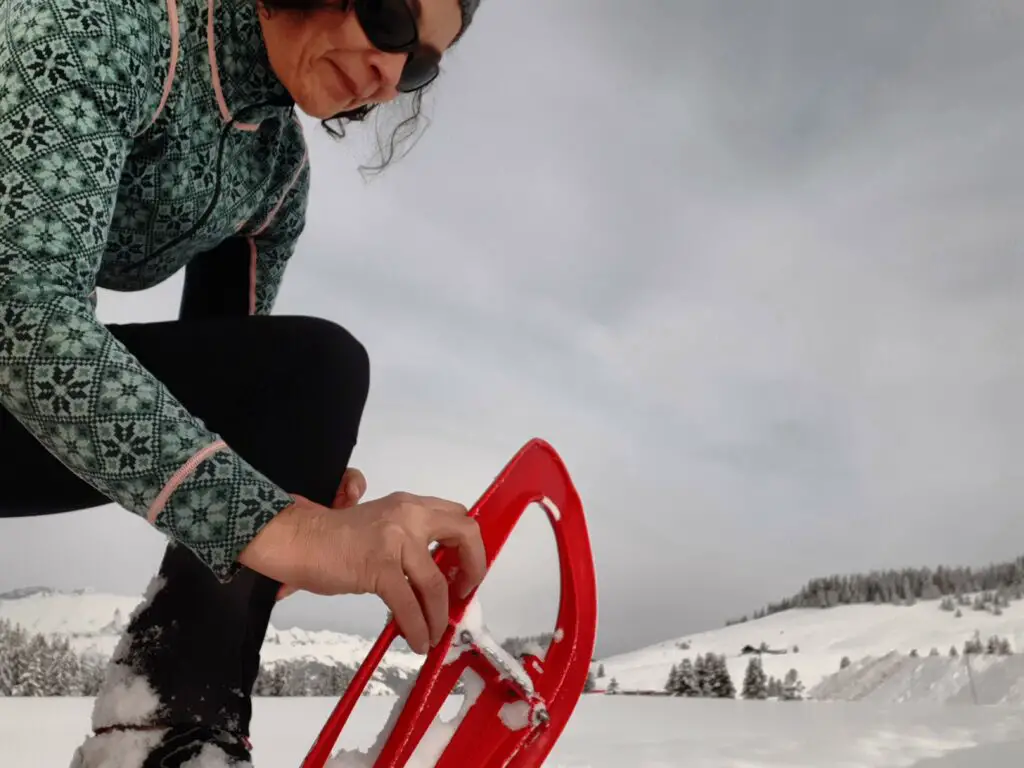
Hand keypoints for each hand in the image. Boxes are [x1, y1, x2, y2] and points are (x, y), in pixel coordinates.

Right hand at [239, 489, 487, 654]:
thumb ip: (408, 537)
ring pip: (436, 583)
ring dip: (440, 615)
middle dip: (474, 568)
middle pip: (464, 535)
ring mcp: (396, 540)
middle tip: (463, 594)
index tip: (464, 569)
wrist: (297, 540)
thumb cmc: (333, 538)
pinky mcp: (380, 567)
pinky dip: (417, 627)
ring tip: (435, 633)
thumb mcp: (380, 525)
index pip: (457, 516)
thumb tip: (433, 572)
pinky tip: (417, 641)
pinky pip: (408, 604)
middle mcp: (409, 516)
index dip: (470, 545)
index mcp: (410, 505)